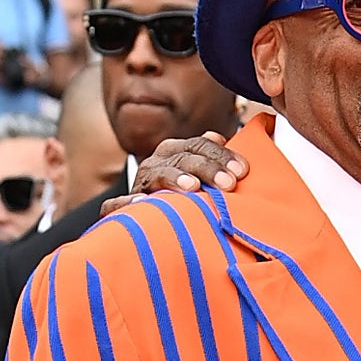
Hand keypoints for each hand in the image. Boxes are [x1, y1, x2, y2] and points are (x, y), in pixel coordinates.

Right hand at [101, 131, 248, 216]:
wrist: (150, 223)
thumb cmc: (186, 196)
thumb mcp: (202, 175)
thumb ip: (213, 157)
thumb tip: (219, 137)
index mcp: (178, 151)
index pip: (201, 145)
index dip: (222, 155)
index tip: (242, 170)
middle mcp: (158, 162)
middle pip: (185, 157)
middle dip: (209, 169)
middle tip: (229, 183)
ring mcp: (140, 182)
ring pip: (159, 174)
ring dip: (176, 179)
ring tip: (193, 187)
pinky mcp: (123, 206)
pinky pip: (118, 203)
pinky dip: (128, 202)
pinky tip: (144, 202)